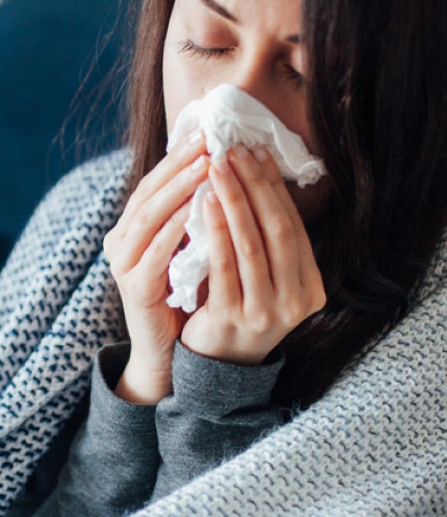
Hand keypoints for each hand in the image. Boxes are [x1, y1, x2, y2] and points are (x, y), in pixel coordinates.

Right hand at [103, 134, 209, 402]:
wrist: (166, 352)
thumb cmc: (183, 297)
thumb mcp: (189, 249)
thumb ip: (195, 216)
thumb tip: (224, 170)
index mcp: (132, 228)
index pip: (155, 182)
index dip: (180, 157)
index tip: (209, 132)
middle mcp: (120, 241)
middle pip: (149, 192)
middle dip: (180, 164)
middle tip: (209, 140)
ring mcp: (123, 265)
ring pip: (149, 216)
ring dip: (178, 188)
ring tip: (206, 166)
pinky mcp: (134, 288)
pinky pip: (154, 252)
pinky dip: (174, 229)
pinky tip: (196, 211)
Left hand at [180, 145, 325, 364]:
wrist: (215, 366)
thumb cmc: (238, 309)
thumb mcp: (265, 279)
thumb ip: (267, 241)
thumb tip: (256, 173)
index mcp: (311, 288)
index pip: (295, 226)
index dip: (275, 187)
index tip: (257, 152)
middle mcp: (295, 302)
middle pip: (278, 231)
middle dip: (256, 186)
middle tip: (235, 150)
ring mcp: (265, 313)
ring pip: (252, 246)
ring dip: (235, 200)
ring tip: (218, 167)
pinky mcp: (232, 319)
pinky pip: (224, 266)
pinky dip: (216, 231)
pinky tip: (205, 203)